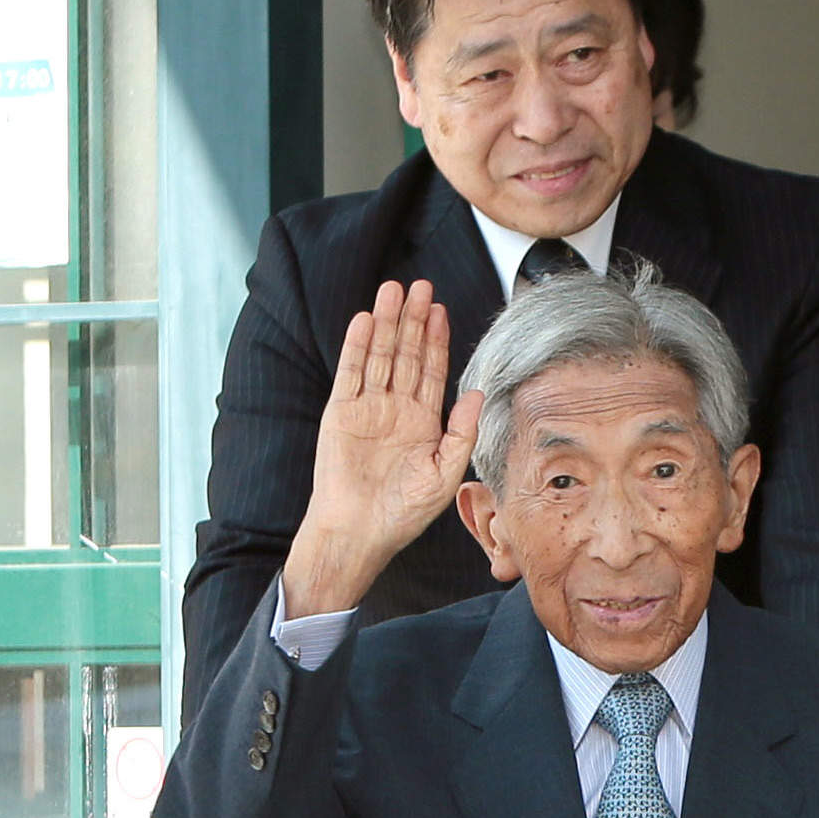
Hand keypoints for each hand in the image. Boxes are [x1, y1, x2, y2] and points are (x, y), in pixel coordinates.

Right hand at [280, 279, 482, 617]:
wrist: (360, 532)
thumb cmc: (404, 513)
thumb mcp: (445, 473)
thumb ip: (462, 432)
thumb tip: (477, 392)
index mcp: (423, 423)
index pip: (431, 371)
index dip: (436, 340)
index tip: (441, 309)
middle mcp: (396, 410)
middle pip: (405, 354)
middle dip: (413, 320)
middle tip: (420, 285)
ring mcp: (367, 409)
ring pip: (378, 355)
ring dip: (386, 323)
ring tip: (393, 289)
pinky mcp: (340, 413)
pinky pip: (350, 373)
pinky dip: (357, 346)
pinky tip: (365, 320)